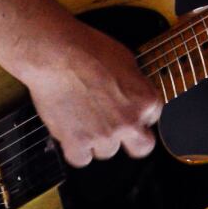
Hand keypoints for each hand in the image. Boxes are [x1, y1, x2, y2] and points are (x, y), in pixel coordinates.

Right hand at [27, 24, 163, 166]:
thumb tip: (133, 91)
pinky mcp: (77, 143)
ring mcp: (103, 135)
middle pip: (141, 147)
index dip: (137, 112)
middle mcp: (128, 122)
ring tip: (84, 118)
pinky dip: (75, 148)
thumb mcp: (126, 59)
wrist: (55, 54)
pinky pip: (81, 159)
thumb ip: (135, 84)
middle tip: (116, 128)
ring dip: (98, 140)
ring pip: (107, 152)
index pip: (152, 118)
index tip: (126, 108)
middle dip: (131, 140)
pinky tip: (71, 131)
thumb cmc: (86, 49)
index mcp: (145, 100)